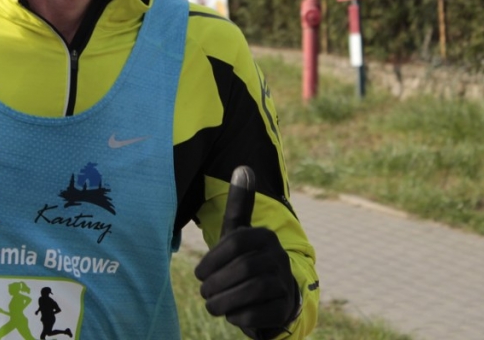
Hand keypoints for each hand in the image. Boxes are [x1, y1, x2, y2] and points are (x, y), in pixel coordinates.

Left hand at [194, 166, 299, 339]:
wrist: (275, 297)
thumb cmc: (247, 261)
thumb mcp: (240, 233)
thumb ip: (240, 203)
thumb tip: (243, 167)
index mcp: (265, 236)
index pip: (236, 242)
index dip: (212, 259)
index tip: (199, 273)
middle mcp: (279, 257)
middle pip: (243, 268)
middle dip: (217, 283)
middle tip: (205, 292)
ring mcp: (285, 283)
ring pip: (251, 291)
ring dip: (224, 301)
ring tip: (212, 305)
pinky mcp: (284, 307)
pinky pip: (258, 313)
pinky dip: (239, 316)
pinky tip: (232, 314)